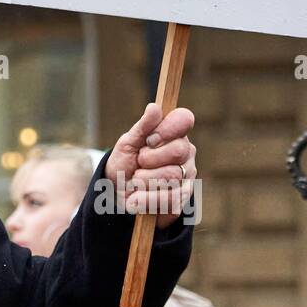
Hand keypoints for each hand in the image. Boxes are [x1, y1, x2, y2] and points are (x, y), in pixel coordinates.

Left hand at [104, 102, 196, 228]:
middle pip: (178, 150)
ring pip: (172, 175)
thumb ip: (143, 127)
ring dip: (145, 180)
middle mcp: (186, 153)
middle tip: (139, 162)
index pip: (184, 119)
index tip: (149, 140)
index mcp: (174, 134)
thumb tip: (155, 107)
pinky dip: (147, 199)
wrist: (119, 193)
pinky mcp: (183, 197)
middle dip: (150, 158)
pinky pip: (171, 198)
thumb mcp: (128, 143)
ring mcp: (187, 175)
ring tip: (136, 181)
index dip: (166, 129)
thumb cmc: (126, 163)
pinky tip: (136, 198)